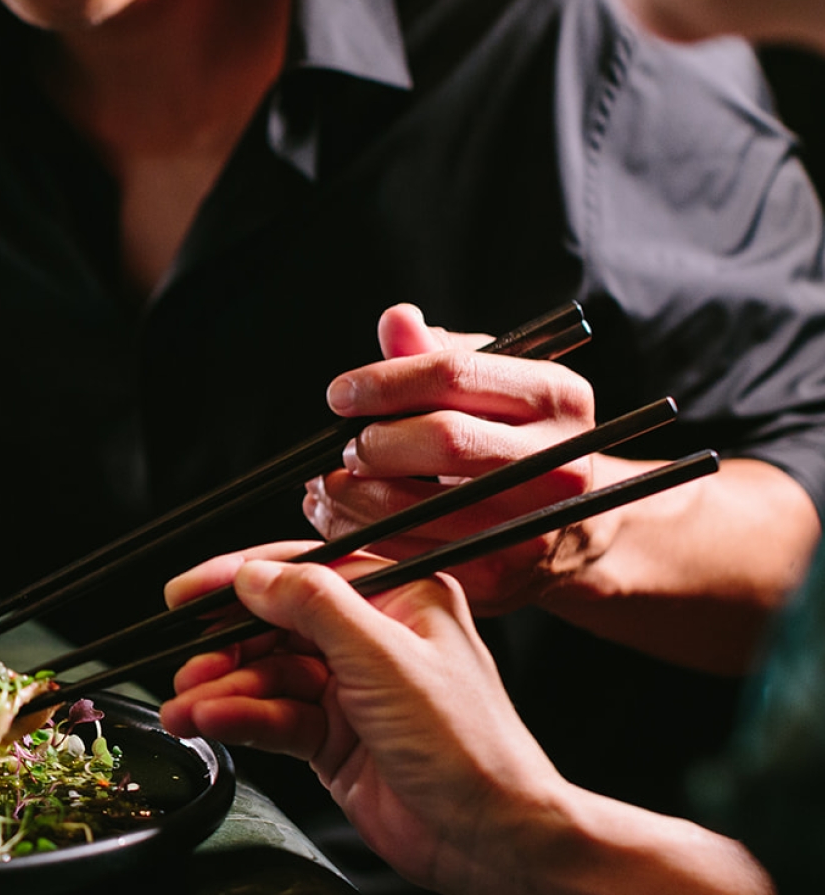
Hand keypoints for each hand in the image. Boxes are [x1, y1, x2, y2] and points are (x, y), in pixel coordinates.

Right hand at [159, 544, 570, 894]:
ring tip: (186, 710)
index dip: (238, 578)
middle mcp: (371, 638)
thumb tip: (253, 574)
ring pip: (266, 676)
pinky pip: (272, 717)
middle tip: (186, 667)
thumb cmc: (467, 746)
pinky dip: (239, 720)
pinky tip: (212, 724)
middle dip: (225, 647)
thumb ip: (315, 606)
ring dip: (223, 691)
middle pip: (275, 625)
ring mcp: (349, 690)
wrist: (491, 838)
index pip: (303, 571)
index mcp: (399, 598)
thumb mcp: (384, 659)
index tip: (184, 594)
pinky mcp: (332, 738)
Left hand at [306, 303, 597, 612]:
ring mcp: (531, 524)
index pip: (456, 374)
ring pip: (416, 505)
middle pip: (441, 439)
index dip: (385, 382)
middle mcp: (557, 460)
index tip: (340, 394)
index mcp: (556, 396)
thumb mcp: (490, 386)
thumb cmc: (511, 438)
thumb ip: (436, 353)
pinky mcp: (497, 574)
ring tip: (323, 480)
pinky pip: (406, 552)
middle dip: (373, 439)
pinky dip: (354, 533)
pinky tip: (334, 513)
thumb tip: (397, 320)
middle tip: (342, 444)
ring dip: (349, 492)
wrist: (570, 526)